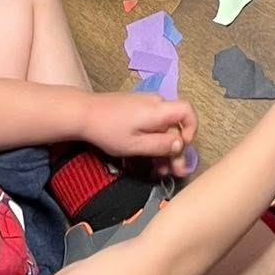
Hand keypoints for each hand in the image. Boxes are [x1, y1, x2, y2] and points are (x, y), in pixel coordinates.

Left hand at [81, 91, 198, 174]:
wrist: (84, 113)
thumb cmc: (109, 131)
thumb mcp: (135, 145)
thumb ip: (160, 145)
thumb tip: (181, 144)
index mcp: (159, 110)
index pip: (187, 112)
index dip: (191, 130)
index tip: (181, 149)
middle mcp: (157, 103)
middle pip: (176, 124)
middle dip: (175, 148)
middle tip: (172, 171)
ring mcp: (146, 104)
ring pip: (164, 126)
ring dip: (164, 147)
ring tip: (158, 169)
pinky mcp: (137, 107)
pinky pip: (154, 123)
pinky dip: (155, 139)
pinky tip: (148, 156)